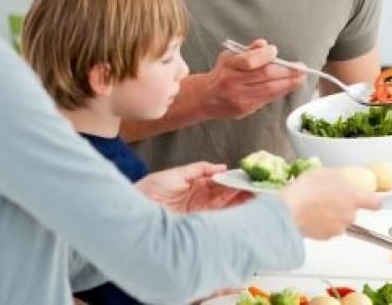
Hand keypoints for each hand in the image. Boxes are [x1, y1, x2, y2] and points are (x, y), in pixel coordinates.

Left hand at [135, 162, 252, 212]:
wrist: (132, 214)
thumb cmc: (148, 191)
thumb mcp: (174, 174)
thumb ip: (198, 169)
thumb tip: (221, 167)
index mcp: (196, 186)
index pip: (221, 182)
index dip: (236, 180)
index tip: (249, 177)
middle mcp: (200, 201)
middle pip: (227, 195)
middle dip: (243, 191)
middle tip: (260, 188)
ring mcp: (200, 214)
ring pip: (226, 207)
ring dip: (241, 203)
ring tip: (256, 198)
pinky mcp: (197, 225)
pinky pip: (217, 219)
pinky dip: (231, 215)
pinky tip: (242, 211)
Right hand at [203, 39, 306, 119]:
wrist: (206, 97)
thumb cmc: (223, 73)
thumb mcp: (230, 56)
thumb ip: (247, 50)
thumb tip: (264, 45)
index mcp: (228, 66)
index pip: (249, 61)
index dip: (265, 55)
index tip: (275, 51)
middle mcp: (232, 83)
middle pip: (264, 76)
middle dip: (286, 72)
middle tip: (301, 68)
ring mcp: (239, 98)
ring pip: (268, 90)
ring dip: (288, 84)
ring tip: (301, 78)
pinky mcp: (244, 109)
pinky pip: (266, 99)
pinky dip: (280, 92)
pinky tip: (289, 87)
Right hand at [278, 168, 380, 239]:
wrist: (290, 211)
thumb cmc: (308, 190)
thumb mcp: (326, 173)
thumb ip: (339, 179)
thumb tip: (342, 183)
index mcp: (354, 197)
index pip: (375, 203)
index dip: (373, 201)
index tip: (372, 201)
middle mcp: (349, 215)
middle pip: (352, 212)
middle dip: (342, 206)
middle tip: (328, 197)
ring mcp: (337, 228)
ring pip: (338, 222)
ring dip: (330, 216)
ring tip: (314, 205)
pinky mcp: (324, 237)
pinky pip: (326, 230)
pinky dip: (320, 224)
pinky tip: (309, 214)